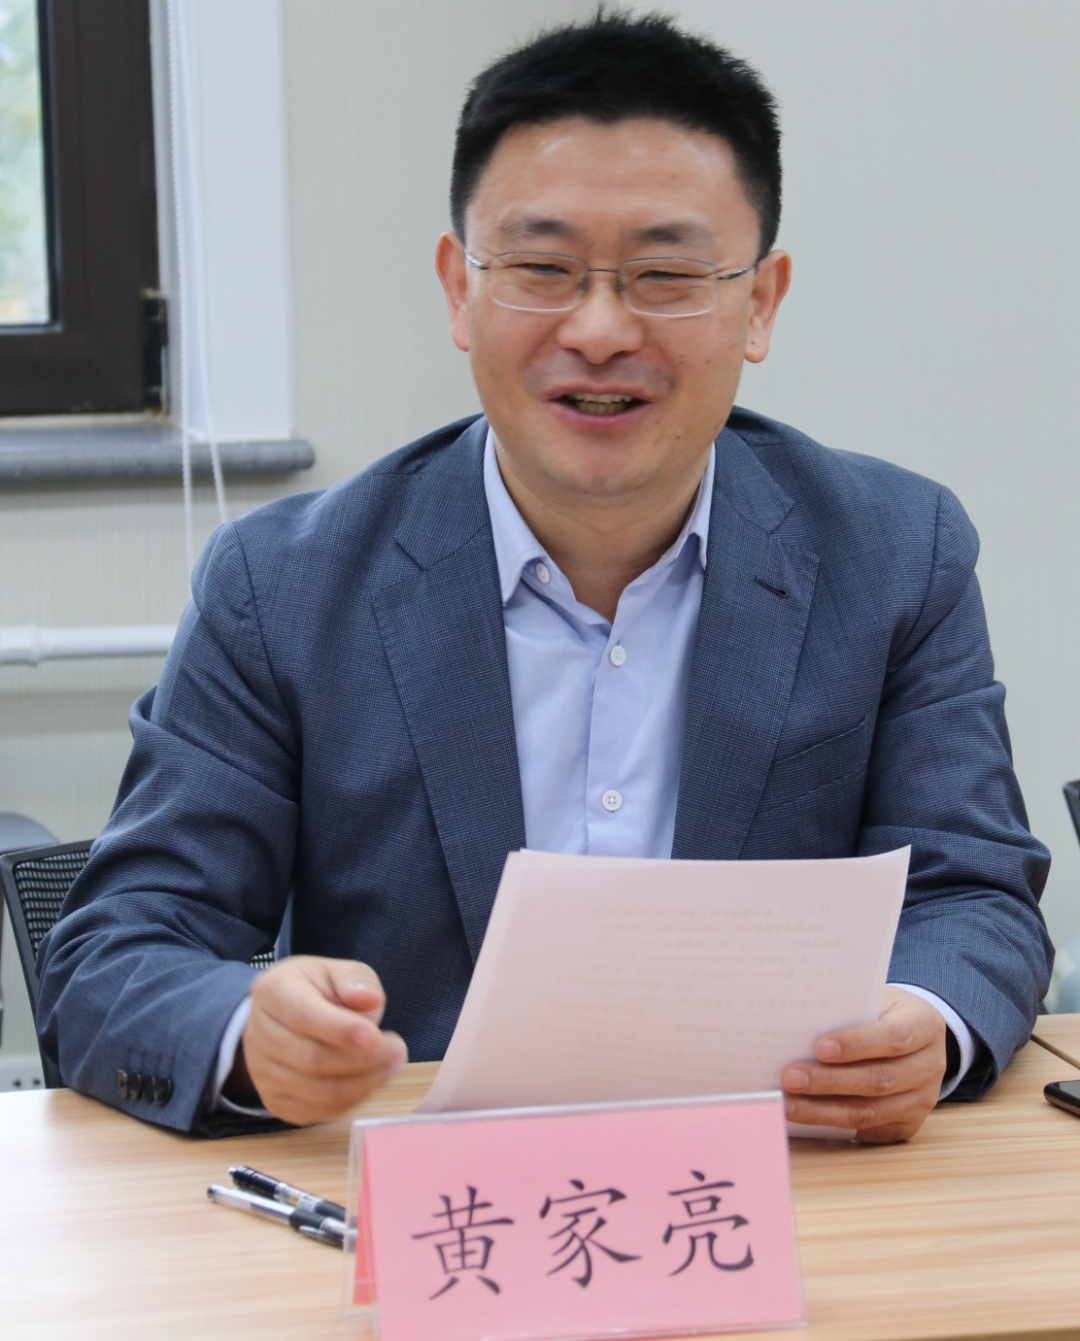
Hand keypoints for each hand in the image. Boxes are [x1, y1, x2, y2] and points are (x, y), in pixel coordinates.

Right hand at [225, 956, 407, 1124]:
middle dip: (362, 1060)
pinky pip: (317, 1111)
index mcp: (273, 992)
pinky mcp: (275, 1101)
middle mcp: (258, 1035)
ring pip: (316, 1091)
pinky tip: (372, 1080)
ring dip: (363, 1083)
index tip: (376, 1036)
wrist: (286, 1017)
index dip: (341, 1030)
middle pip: (311, 1059)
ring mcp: (263, 1073)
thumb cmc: (318, 990)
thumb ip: (355, 981)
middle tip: (398, 1050)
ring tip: (393, 1065)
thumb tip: (370, 999)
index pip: (303, 1016)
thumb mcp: (338, 971)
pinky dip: (351, 1100)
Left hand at [781, 986, 947, 1142]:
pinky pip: (866, 1129)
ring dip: (823, 1110)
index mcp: (925, 1025)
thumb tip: (795, 1027)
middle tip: (790, 1078)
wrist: (916, 1037)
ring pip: (870, 1112)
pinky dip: (831, 1124)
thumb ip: (848, 1011)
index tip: (818, 1046)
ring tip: (788, 1103)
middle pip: (878, 1080)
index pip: (893, 1037)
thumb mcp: (876, 1000)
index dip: (857, 1044)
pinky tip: (804, 1116)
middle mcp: (929, 1066)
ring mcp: (921, 1100)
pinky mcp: (906, 1124)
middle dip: (829, 1081)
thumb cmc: (883, 1013)